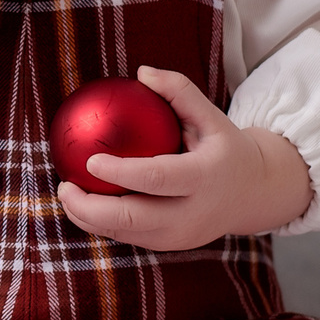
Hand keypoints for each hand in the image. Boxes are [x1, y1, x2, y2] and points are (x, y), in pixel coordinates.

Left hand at [55, 66, 314, 249]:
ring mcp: (182, 236)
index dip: (119, 172)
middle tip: (64, 186)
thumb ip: (179, 91)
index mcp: (204, 178)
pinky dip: (104, 224)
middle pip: (132, 218)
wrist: (255, 194)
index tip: (90, 160)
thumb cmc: (224, 147)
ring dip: (90, 219)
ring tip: (68, 195)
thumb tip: (141, 72)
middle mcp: (193, 214)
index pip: (155, 178)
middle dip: (90, 208)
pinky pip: (130, 238)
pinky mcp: (172, 246)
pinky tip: (85, 205)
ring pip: (126, 234)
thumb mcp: (212, 115)